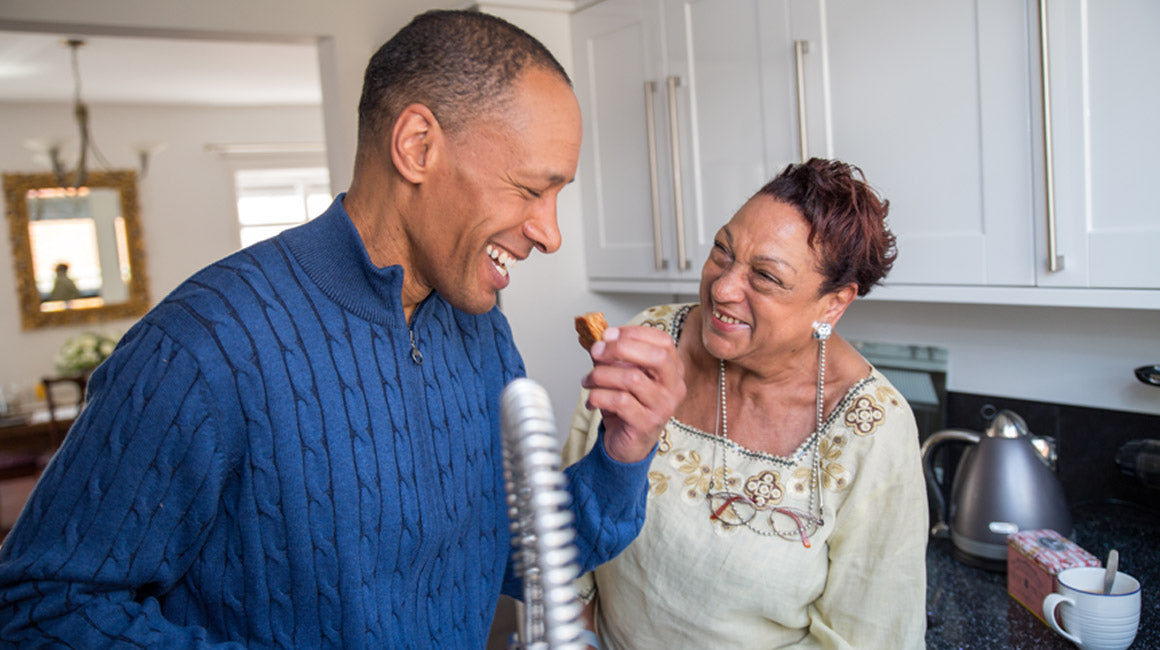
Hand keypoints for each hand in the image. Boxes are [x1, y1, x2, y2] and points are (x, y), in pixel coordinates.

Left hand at [582, 325, 685, 462]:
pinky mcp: (647, 424)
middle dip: (620, 348)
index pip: (663, 341)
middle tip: (596, 351)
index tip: (608, 335)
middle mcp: (674, 387)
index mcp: (673, 369)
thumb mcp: (621, 374)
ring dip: (601, 375)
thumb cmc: (627, 405)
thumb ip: (611, 355)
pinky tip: (592, 400)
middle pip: (656, 357)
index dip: (633, 333)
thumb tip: (592, 336)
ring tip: (588, 380)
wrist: (627, 443)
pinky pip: (620, 402)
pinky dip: (599, 396)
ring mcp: (663, 407)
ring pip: (632, 378)